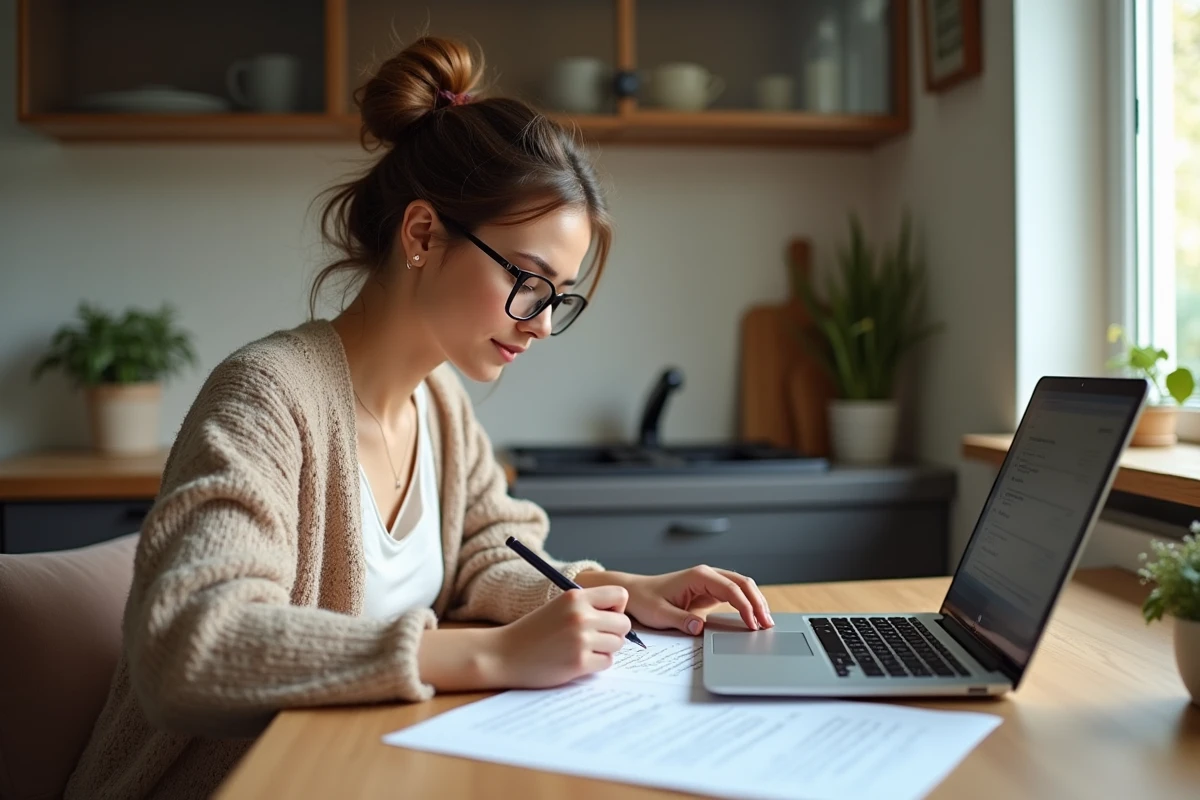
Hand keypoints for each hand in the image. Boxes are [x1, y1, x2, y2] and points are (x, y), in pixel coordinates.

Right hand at [484, 585, 631, 687]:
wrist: (504, 654)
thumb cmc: (532, 632)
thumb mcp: (558, 607)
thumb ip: (586, 607)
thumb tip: (620, 616)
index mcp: (575, 597)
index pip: (620, 595)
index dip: (616, 608)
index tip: (604, 617)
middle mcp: (580, 615)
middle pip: (624, 623)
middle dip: (614, 632)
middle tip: (595, 638)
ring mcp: (581, 640)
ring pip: (618, 644)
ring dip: (605, 649)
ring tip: (583, 649)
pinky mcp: (579, 662)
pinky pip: (607, 662)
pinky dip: (597, 664)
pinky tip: (578, 661)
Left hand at [578, 566, 773, 635]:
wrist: (634, 593)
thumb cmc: (645, 600)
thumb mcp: (659, 613)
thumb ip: (681, 620)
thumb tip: (701, 628)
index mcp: (699, 576)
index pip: (731, 589)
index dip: (746, 606)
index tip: (753, 624)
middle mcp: (708, 575)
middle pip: (743, 583)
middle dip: (758, 602)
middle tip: (768, 625)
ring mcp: (710, 583)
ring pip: (742, 587)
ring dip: (755, 602)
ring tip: (766, 623)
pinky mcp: (709, 592)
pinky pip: (734, 595)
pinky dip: (747, 605)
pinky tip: (753, 619)